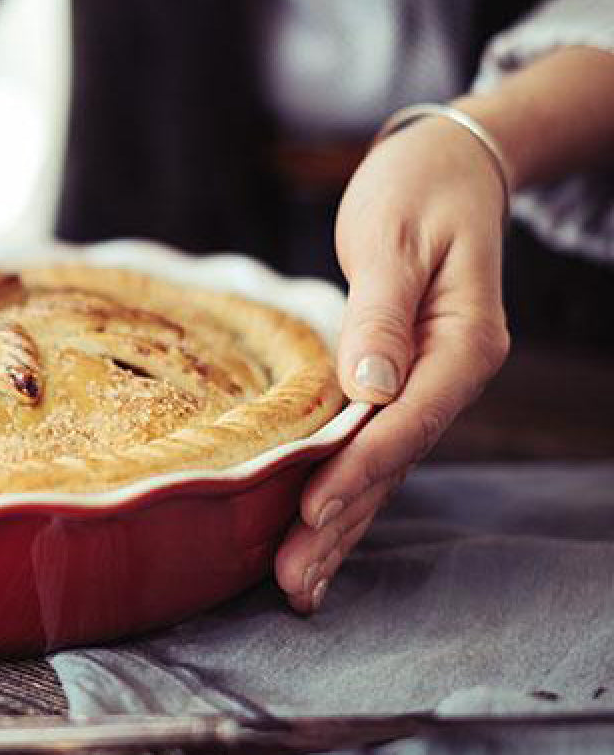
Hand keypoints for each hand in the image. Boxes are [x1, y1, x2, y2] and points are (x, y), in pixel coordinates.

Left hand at [274, 115, 510, 611]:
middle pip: (392, 463)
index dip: (357, 468)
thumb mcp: (398, 238)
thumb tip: (371, 385)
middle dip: (340, 525)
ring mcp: (429, 387)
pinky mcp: (401, 385)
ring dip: (340, 527)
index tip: (311, 510)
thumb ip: (384, 313)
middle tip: (292, 584)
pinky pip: (372, 448)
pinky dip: (344, 491)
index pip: (406, 420)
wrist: (449, 169)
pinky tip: (318, 532)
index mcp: (462, 344)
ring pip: (382, 469)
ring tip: (298, 585)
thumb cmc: (419, 191)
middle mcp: (451, 376)